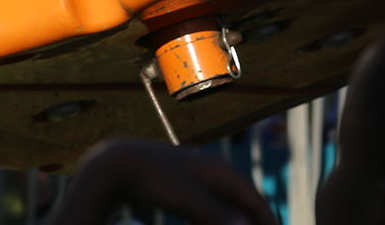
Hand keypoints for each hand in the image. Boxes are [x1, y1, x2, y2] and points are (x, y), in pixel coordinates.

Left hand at [45, 139, 277, 224]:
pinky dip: (214, 221)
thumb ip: (216, 214)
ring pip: (225, 208)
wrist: (118, 164)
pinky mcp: (183, 190)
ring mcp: (198, 181)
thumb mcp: (186, 197)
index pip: (254, 199)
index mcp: (220, 171)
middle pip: (242, 203)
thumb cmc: (154, 177)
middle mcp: (214, 173)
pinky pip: (208, 210)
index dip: (267, 220)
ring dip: (233, 222)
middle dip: (252, 222)